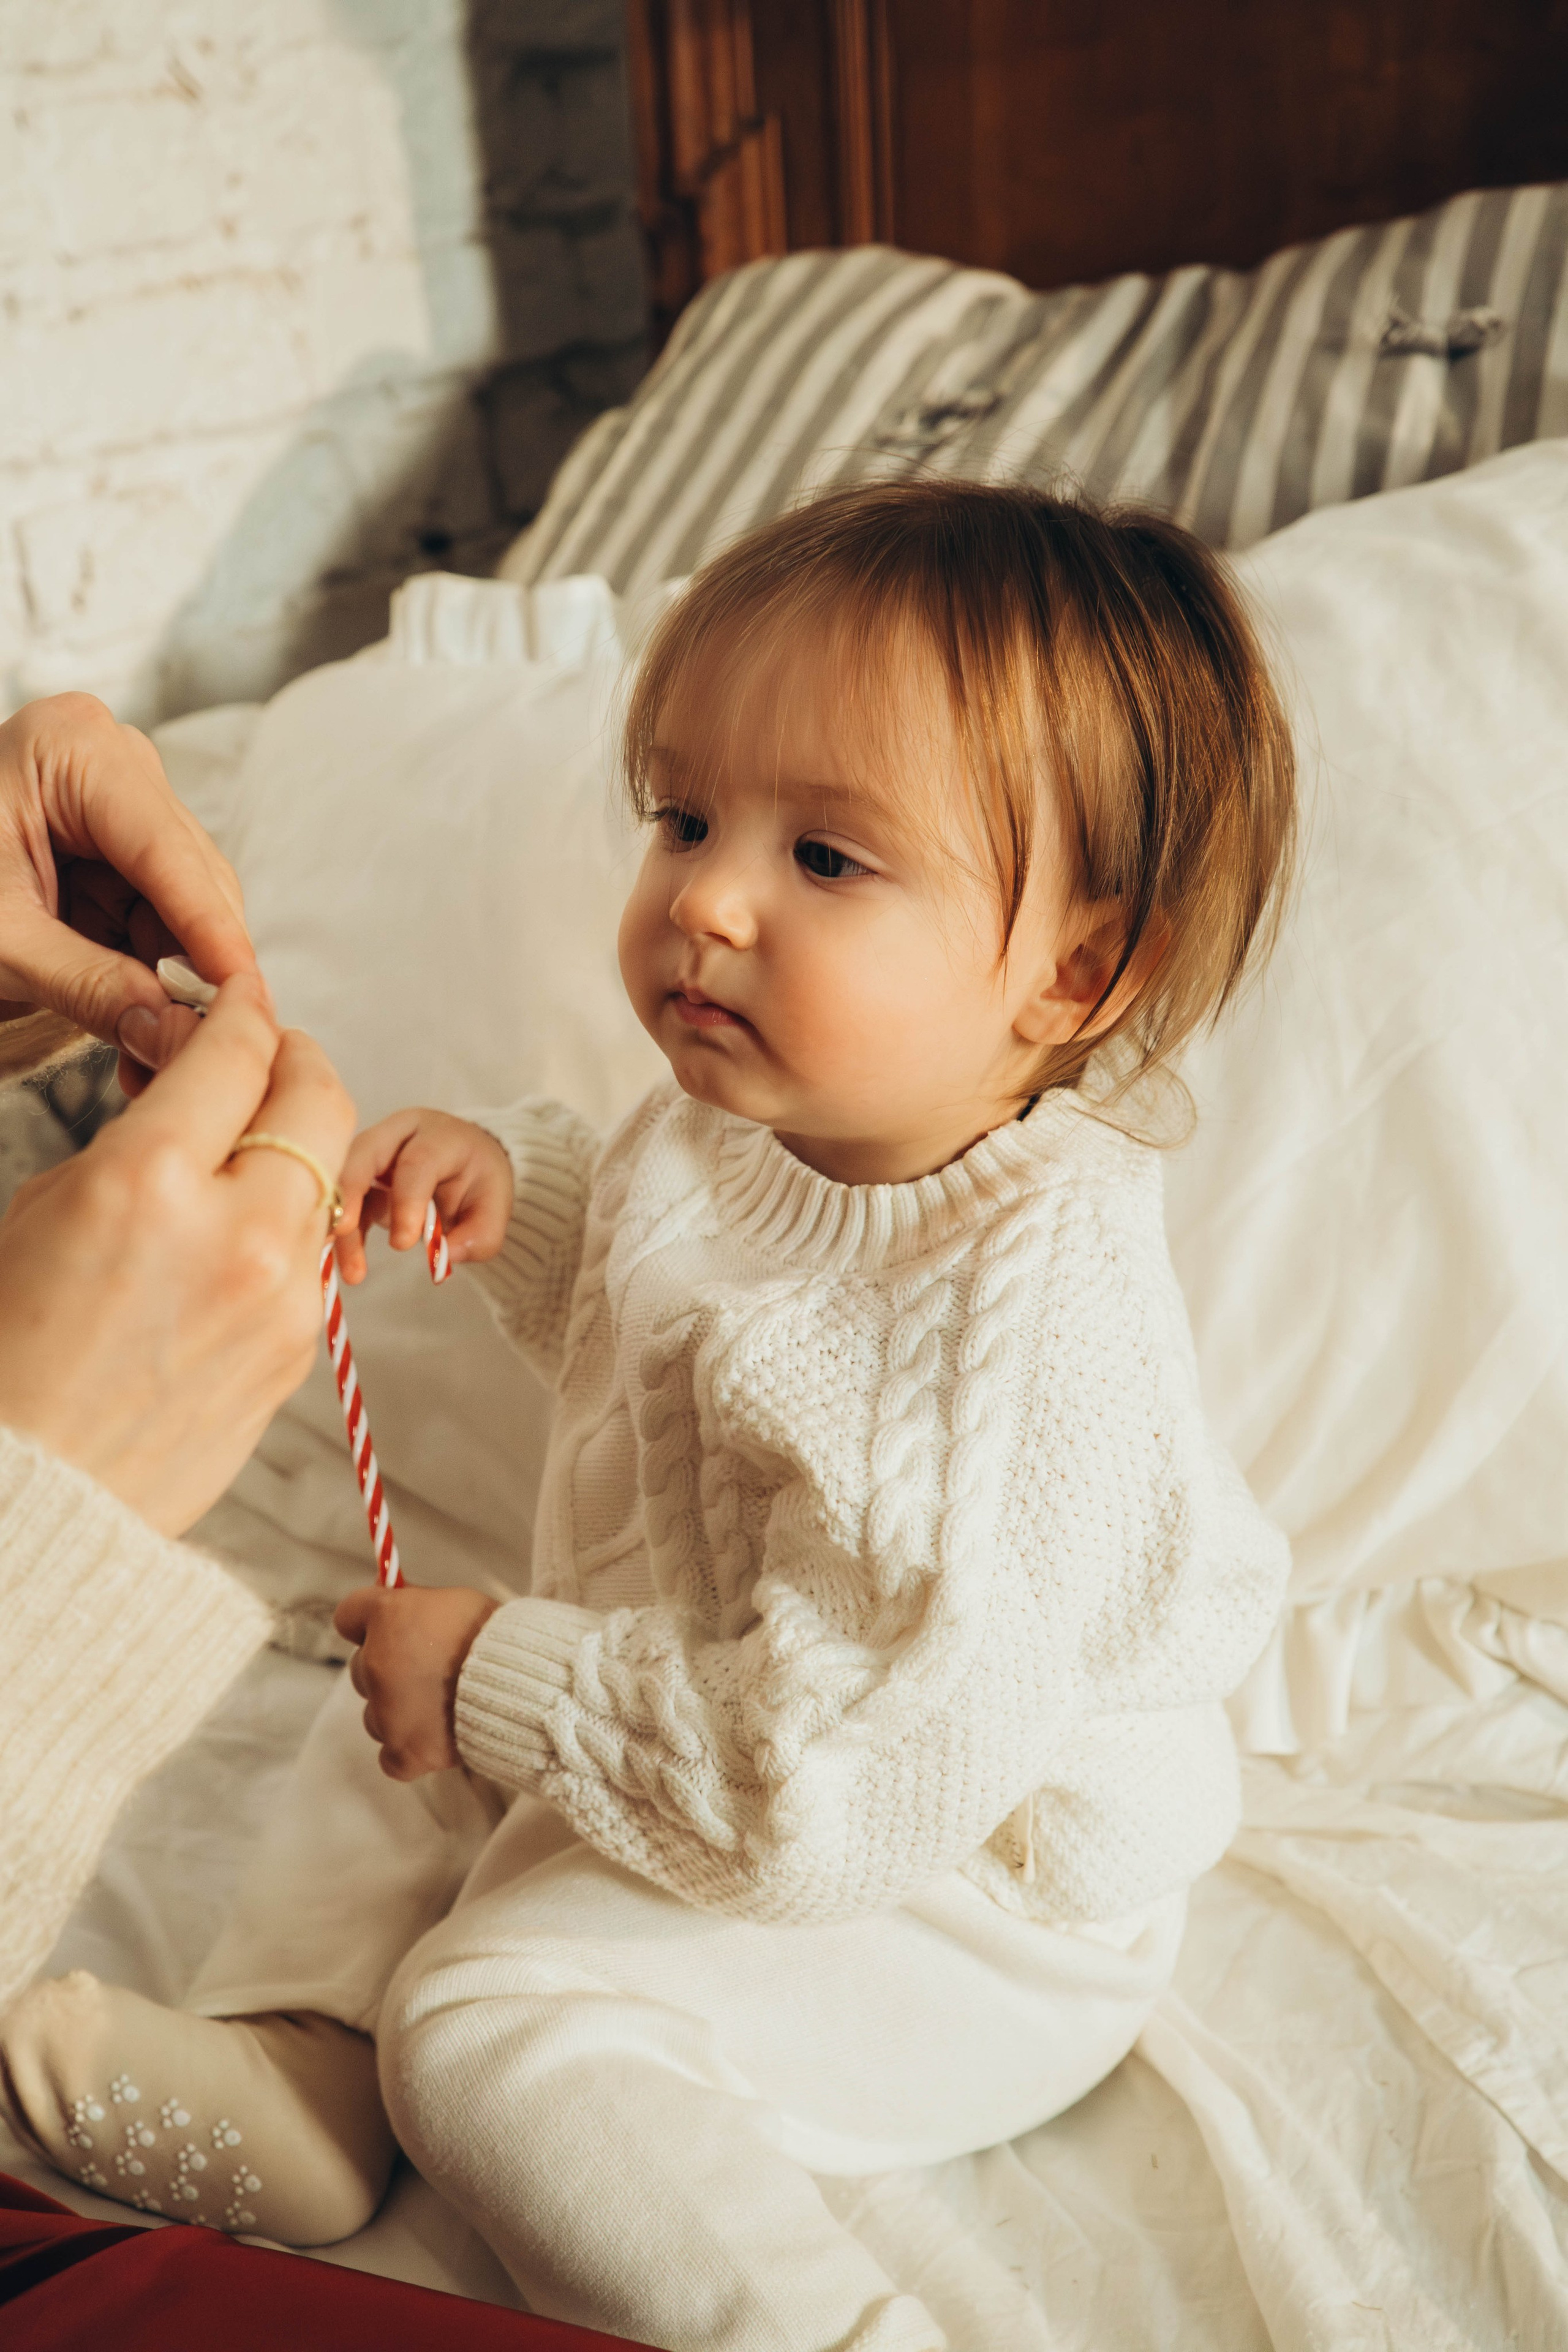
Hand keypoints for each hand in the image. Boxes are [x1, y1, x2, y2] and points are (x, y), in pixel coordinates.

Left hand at [0, 693, 255, 1093]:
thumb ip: (90, 984)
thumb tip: (173, 1031)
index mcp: (72, 749)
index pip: (165, 850)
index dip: (211, 931)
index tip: (247, 997)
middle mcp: (111, 758)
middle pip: (190, 873)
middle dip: (197, 961)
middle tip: (202, 1043)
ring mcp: (121, 796)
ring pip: (186, 898)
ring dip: (179, 972)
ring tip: (162, 1043)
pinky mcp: (117, 841)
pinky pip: (160, 908)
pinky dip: (156, 964)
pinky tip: (150, 1013)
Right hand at [0, 974, 354, 1533]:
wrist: (38, 1490)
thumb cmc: (17, 1350)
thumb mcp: (51, 1206)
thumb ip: (140, 1137)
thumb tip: (193, 1088)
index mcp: (149, 1181)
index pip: (237, 1050)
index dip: (240, 1010)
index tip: (238, 998)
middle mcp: (236, 1231)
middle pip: (318, 1094)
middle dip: (292, 1060)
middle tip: (260, 1059)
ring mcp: (283, 1296)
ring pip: (326, 1175)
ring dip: (294, 1146)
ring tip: (239, 1153)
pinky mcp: (302, 1348)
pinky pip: (312, 1254)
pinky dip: (285, 1225)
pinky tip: (232, 1238)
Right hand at [334, 1108, 512, 1284]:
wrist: (466, 1168)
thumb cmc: (478, 1183)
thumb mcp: (494, 1208)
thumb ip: (478, 1236)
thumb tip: (445, 1256)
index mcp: (439, 1136)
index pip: (418, 1162)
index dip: (407, 1201)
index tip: (403, 1244)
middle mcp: (399, 1135)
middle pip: (365, 1153)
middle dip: (350, 1192)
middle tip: (342, 1230)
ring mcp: (373, 1153)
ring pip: (345, 1179)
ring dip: (340, 1224)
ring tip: (351, 1272)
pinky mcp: (359, 1179)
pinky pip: (343, 1204)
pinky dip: (342, 1236)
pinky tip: (344, 1266)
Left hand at [334, 1582, 498, 1778]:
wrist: (525, 1682)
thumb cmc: (495, 1635)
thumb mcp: (453, 1599)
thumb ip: (414, 1604)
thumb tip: (394, 1601)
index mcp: (388, 1619)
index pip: (349, 1615)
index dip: (370, 1621)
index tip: (391, 1627)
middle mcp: (377, 1665)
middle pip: (361, 1668)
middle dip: (387, 1668)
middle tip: (428, 1669)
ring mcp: (388, 1714)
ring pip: (374, 1714)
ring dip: (396, 1711)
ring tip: (439, 1705)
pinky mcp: (406, 1753)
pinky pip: (389, 1757)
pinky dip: (406, 1750)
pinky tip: (431, 1736)